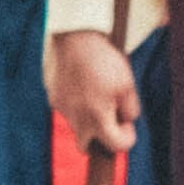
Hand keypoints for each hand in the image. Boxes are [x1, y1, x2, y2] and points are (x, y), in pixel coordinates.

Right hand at [47, 27, 142, 166]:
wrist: (76, 37)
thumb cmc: (105, 62)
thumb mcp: (127, 85)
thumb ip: (130, 110)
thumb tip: (125, 120)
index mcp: (98, 119)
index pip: (116, 146)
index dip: (127, 137)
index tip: (127, 122)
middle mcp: (76, 119)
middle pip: (87, 147)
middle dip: (99, 139)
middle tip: (109, 118)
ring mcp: (62, 108)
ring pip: (76, 125)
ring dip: (88, 118)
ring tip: (95, 92)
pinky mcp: (53, 96)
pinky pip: (67, 109)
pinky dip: (76, 104)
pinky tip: (81, 83)